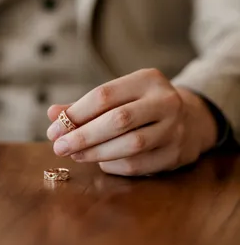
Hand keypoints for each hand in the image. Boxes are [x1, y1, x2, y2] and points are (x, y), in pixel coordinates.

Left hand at [47, 69, 216, 175]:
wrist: (191, 119)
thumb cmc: (142, 105)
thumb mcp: (121, 95)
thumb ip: (86, 105)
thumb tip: (52, 114)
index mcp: (148, 79)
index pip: (105, 95)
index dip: (76, 113)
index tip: (54, 128)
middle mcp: (165, 101)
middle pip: (118, 120)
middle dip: (84, 136)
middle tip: (59, 147)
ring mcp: (175, 128)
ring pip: (130, 145)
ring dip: (97, 153)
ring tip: (76, 155)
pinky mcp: (176, 154)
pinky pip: (139, 165)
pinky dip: (114, 165)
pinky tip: (100, 161)